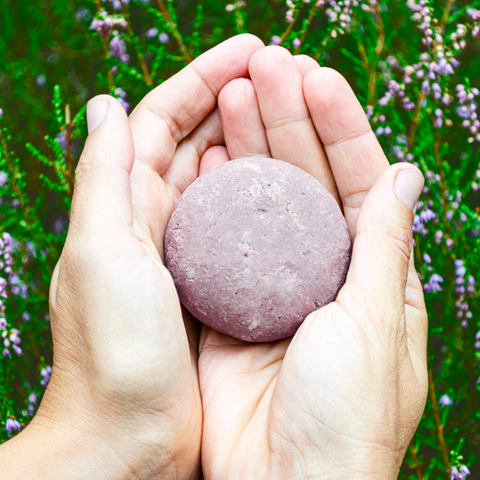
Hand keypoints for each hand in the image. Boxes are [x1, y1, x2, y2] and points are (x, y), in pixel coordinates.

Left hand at [0, 34, 263, 478]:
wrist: (128, 436)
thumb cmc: (113, 353)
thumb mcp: (101, 254)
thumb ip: (102, 176)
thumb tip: (105, 103)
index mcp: (120, 203)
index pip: (158, 119)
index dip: (202, 78)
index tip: (250, 52)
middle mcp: (149, 219)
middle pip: (193, 141)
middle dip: (233, 101)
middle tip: (281, 74)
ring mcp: (181, 249)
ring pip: (219, 179)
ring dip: (250, 143)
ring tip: (290, 114)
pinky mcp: (208, 281)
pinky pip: (237, 225)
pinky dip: (258, 198)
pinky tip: (285, 185)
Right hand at [198, 47, 427, 479]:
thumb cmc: (346, 416)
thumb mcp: (373, 321)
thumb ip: (382, 245)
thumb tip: (405, 175)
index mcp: (371, 271)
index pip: (359, 180)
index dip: (339, 126)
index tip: (315, 78)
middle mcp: (322, 269)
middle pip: (306, 180)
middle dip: (289, 121)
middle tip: (264, 67)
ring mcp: (273, 282)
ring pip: (260, 200)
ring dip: (248, 148)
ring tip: (233, 93)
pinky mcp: (231, 301)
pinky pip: (221, 239)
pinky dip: (214, 199)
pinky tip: (206, 158)